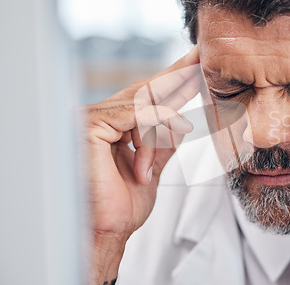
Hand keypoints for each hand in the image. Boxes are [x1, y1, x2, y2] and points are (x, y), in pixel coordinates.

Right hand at [80, 47, 199, 282]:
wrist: (107, 231)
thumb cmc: (122, 205)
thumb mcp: (152, 167)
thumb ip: (161, 143)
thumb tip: (178, 125)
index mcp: (111, 128)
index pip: (144, 99)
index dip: (170, 82)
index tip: (193, 69)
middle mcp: (98, 119)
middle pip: (144, 90)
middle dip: (176, 76)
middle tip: (198, 59)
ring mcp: (91, 119)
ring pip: (144, 104)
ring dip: (165, 129)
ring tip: (166, 148)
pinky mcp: (90, 125)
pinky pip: (138, 113)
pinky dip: (159, 126)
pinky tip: (176, 131)